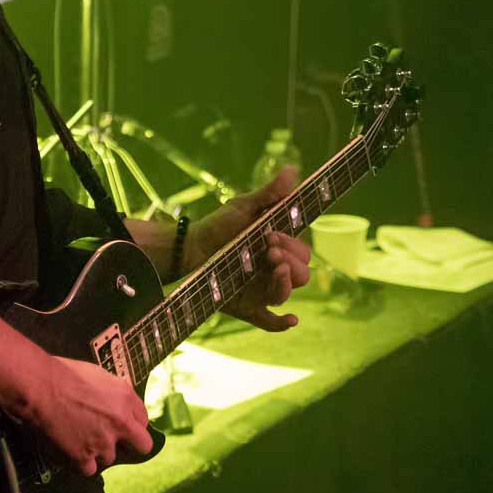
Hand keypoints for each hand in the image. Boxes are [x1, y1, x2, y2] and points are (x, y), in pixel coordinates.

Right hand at [30, 357, 152, 477]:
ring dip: (97, 452)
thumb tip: (113, 402)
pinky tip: (70, 450)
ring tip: (79, 438)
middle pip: (142, 445)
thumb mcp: (97, 374)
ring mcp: (104, 442)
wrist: (40, 387)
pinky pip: (89, 469)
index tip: (122, 425)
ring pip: (110, 457)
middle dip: (131, 445)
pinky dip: (80, 463)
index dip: (131, 423)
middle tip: (114, 441)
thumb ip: (112, 393)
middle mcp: (120, 422)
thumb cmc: (62, 374)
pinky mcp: (84, 458)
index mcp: (125, 397)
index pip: (143, 420)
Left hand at [189, 166, 310, 331]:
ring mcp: (261, 290)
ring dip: (286, 283)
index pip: (302, 253)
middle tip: (269, 251)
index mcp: (279, 248)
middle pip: (301, 275)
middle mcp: (274, 271)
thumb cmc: (219, 225)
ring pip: (286, 294)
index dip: (293, 245)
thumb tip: (291, 169)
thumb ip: (269, 193)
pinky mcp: (246, 307)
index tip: (272, 235)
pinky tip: (292, 320)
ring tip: (272, 268)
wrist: (190, 247)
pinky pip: (269, 321)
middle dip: (291, 262)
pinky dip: (282, 323)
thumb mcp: (243, 207)